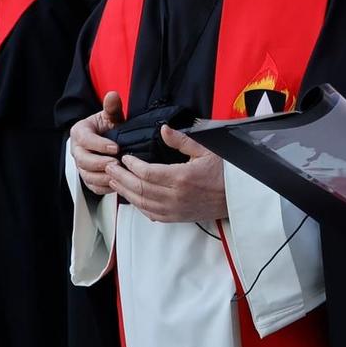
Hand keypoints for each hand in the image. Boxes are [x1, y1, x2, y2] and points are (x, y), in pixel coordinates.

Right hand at [69, 92, 122, 195]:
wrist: (106, 140)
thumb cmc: (108, 128)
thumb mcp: (110, 116)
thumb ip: (112, 107)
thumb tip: (113, 95)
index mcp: (79, 132)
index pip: (85, 140)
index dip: (99, 145)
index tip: (115, 147)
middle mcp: (77, 150)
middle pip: (83, 160)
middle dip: (101, 163)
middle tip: (117, 164)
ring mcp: (81, 166)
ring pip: (87, 175)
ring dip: (104, 177)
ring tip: (119, 175)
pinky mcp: (87, 178)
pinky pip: (93, 187)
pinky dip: (105, 187)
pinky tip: (117, 184)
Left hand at [106, 127, 226, 222]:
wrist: (237, 196)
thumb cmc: (223, 171)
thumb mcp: (205, 150)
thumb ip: (181, 140)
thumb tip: (163, 129)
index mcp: (182, 178)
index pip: (147, 173)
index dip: (132, 166)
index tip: (124, 157)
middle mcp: (175, 197)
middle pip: (139, 188)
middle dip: (121, 177)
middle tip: (109, 167)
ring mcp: (175, 210)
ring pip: (141, 203)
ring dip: (125, 191)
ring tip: (113, 181)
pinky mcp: (176, 218)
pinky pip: (150, 214)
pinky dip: (137, 205)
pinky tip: (130, 196)